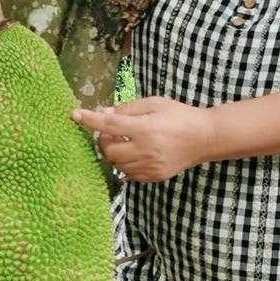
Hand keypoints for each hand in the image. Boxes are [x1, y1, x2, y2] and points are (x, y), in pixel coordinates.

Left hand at [70, 95, 212, 181]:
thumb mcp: (154, 103)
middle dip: (105, 139)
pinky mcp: (154, 177)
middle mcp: (146, 150)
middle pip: (109, 150)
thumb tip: (104, 113)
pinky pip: (128, 174)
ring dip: (114, 152)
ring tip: (126, 141)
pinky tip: (134, 152)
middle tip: (113, 130)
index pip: (110, 124)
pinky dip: (125, 163)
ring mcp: (150, 167)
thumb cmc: (179, 116)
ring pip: (116, 164)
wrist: (205, 138)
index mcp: (145, 129)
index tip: (74, 115)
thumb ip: (127, 109)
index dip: (90, 120)